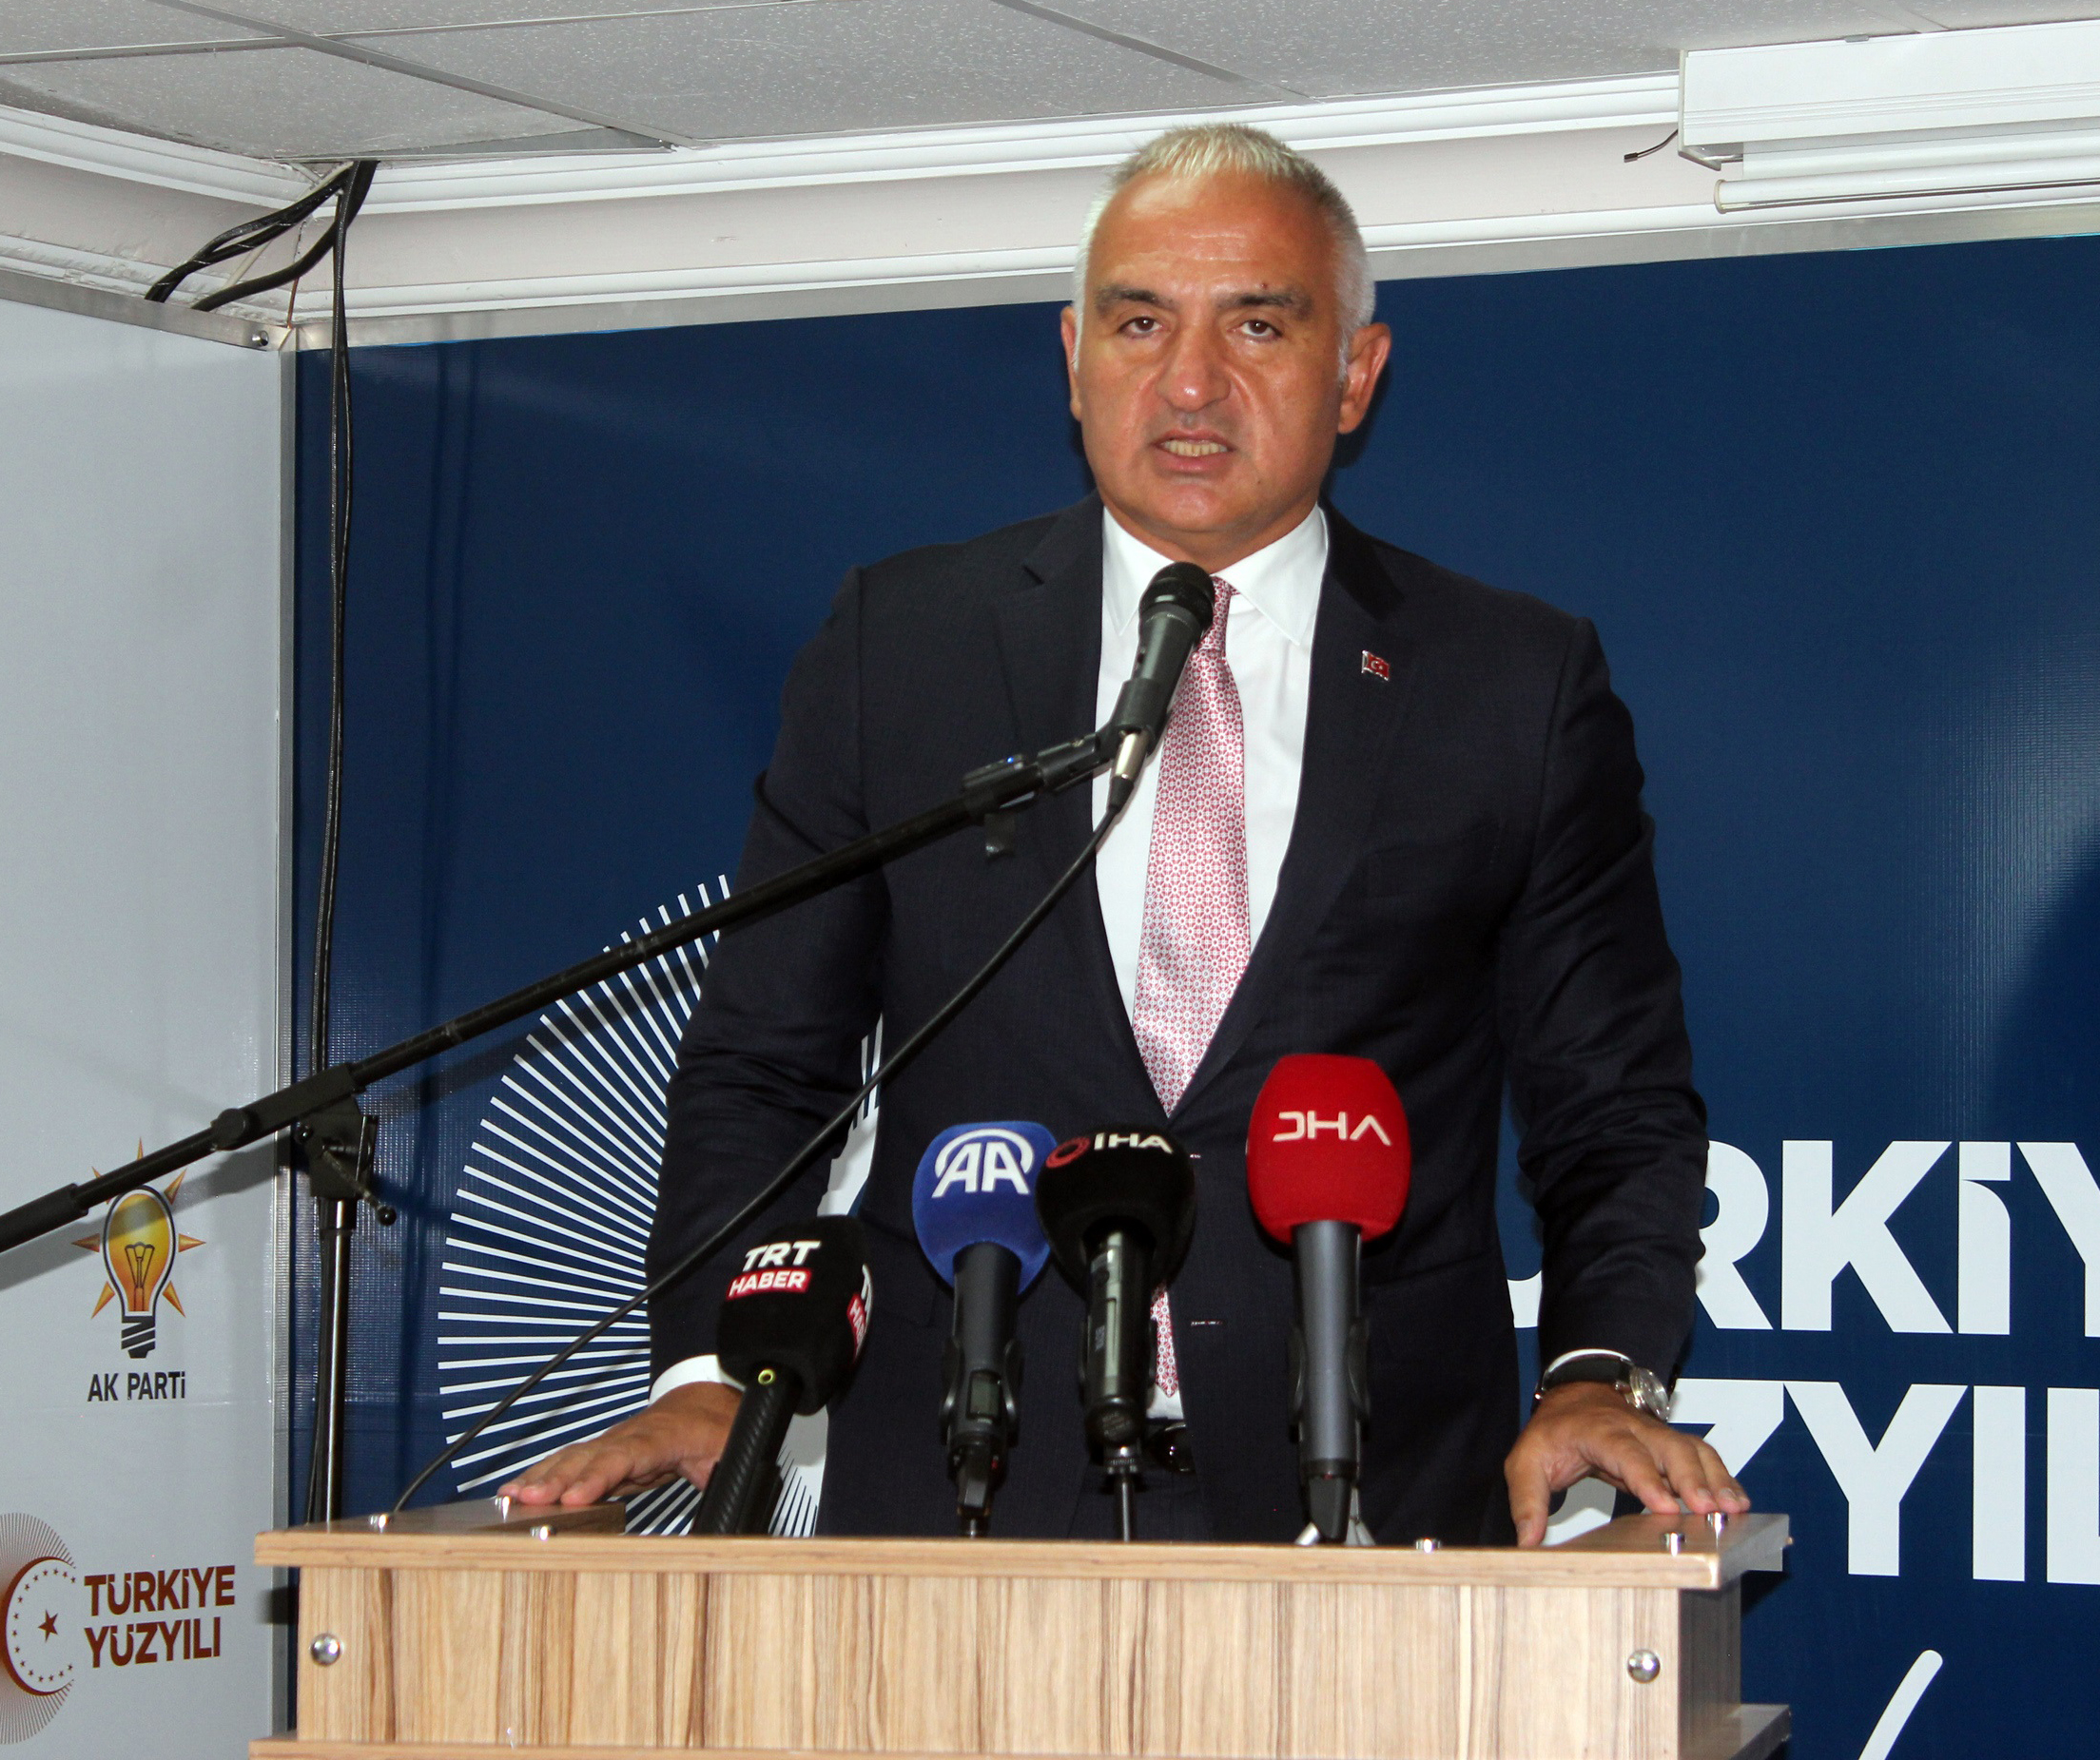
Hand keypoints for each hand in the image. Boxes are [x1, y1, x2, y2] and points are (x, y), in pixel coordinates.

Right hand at [500, 1381, 740, 1508]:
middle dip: (555, 1479)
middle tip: (524, 1500)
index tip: (573, 1498)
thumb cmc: (719, 1427)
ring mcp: (614, 1443)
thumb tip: (720, 1497)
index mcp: (663, 1436)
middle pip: (589, 1457)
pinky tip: (518, 1490)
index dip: (597, 1477)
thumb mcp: (732, 1449)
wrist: (709, 1400)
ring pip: (574, 1458)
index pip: (626, 1457)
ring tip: (510, 1497)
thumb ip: (722, 1472)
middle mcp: (630, 1437)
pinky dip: (542, 1475)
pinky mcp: (604, 1455)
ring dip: (541, 1477)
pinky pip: (570, 1464)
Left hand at [1505, 1381, 1749, 1547]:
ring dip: (1716, 1478)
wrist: (1577, 1397)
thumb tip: (1528, 1541)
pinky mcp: (1673, 1446)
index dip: (1646, 1479)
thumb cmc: (1554, 1432)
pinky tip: (1739, 1503)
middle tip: (1710, 1511)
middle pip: (1670, 1447)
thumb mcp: (1526, 1461)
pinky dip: (1724, 1477)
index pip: (1625, 1453)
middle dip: (1692, 1478)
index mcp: (1598, 1432)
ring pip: (1694, 1450)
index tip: (1665, 1506)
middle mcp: (1635, 1429)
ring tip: (1735, 1510)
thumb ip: (1527, 1500)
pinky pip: (1704, 1457)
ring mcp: (1658, 1435)